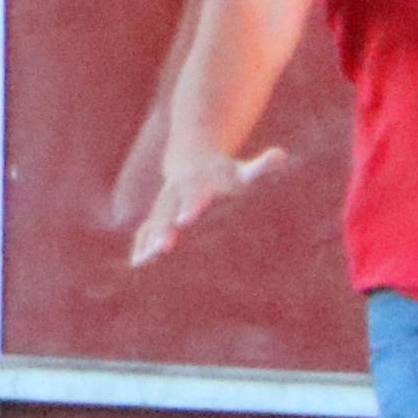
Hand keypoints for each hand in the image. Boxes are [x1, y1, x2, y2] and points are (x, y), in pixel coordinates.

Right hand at [126, 145, 289, 265]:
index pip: (193, 195)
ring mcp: (165, 203)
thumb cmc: (225, 171)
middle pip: (168, 211)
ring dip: (149, 239)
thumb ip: (261, 166)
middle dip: (165, 229)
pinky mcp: (159, 213)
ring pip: (154, 221)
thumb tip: (281, 155)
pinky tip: (136, 262)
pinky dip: (141, 243)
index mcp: (198, 184)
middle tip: (163, 248)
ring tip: (142, 262)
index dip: (190, 206)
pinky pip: (147, 228)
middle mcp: (177, 193)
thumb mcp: (243, 170)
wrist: (193, 156)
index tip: (186, 219)